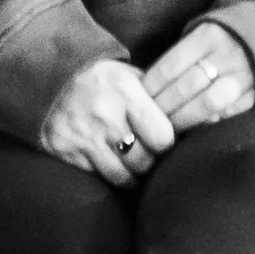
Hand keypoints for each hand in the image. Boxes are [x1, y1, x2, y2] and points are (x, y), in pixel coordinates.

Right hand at [40, 60, 177, 187]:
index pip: (163, 138)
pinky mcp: (65, 152)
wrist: (48, 76)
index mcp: (126, 92)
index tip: (163, 142)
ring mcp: (82, 136)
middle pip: (144, 161)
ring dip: (130, 175)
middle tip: (147, 155)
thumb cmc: (101, 79)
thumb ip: (161, 97)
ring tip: (130, 164)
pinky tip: (108, 162)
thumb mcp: (130, 76)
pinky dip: (106, 174)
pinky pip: (97, 177)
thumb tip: (206, 118)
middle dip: (149, 162)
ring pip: (122, 177)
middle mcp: (104, 115)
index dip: (166, 144)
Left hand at [143, 20, 254, 132]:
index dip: (149, 89)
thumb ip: (181, 54)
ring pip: (205, 105)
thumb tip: (147, 84)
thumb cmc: (229, 32)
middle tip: (147, 122)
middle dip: (161, 109)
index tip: (138, 101)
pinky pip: (228, 116)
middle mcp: (227, 55)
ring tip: (168, 130)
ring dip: (183, 121)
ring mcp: (244, 76)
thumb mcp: (204, 29)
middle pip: (184, 89)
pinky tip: (195, 130)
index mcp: (208, 36)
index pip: (168, 68)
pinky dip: (208, 125)